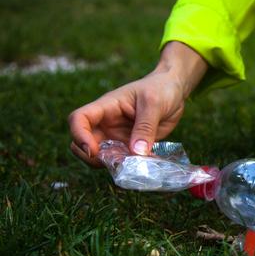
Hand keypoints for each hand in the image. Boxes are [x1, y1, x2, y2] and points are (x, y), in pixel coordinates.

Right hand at [68, 41, 206, 165]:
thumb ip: (145, 127)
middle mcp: (107, 124)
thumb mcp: (154, 103)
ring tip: (132, 165)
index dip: (79, 136)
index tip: (93, 150)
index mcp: (106, 107)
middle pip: (83, 144)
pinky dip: (128, 167)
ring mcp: (117, 137)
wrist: (174, 91)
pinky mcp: (130, 146)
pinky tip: (142, 166)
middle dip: (92, 157)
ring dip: (111, 165)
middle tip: (114, 163)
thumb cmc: (160, 89)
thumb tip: (137, 152)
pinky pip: (122, 161)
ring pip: (101, 156)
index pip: (79, 119)